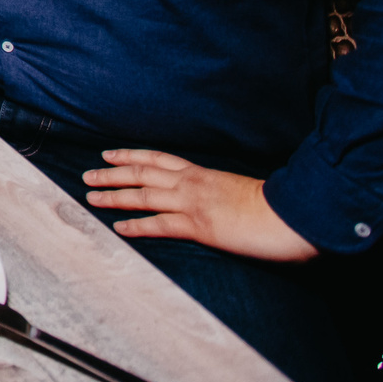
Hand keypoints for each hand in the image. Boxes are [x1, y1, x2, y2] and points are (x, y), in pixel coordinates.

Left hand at [82, 151, 320, 261]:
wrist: (295, 215)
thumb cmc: (275, 205)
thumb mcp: (240, 191)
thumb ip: (221, 192)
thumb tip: (214, 200)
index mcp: (204, 173)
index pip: (159, 159)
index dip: (132, 155)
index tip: (110, 154)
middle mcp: (193, 184)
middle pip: (143, 173)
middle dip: (112, 173)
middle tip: (87, 175)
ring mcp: (194, 203)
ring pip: (143, 195)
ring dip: (114, 195)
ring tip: (91, 197)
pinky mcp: (200, 226)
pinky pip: (161, 225)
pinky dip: (137, 225)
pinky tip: (119, 227)